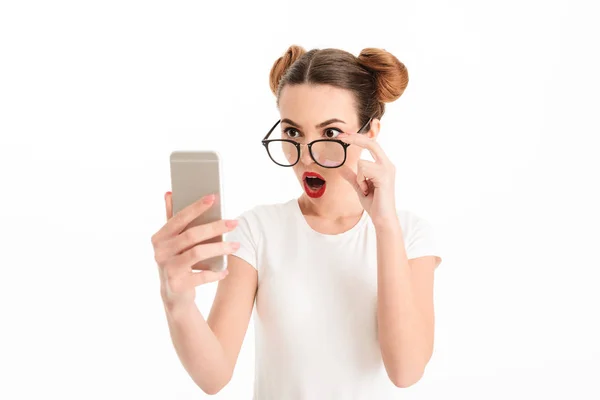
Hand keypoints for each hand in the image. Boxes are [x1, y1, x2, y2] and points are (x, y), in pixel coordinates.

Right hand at [150, 192, 239, 307]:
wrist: (173, 295)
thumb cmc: (177, 261)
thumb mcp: (172, 242)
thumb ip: (172, 218)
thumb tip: (170, 192)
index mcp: (159, 237)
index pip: (179, 218)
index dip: (196, 207)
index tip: (214, 197)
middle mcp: (160, 252)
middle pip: (192, 235)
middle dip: (215, 227)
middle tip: (234, 223)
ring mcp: (168, 269)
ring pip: (198, 253)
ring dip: (220, 248)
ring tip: (236, 246)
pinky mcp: (177, 285)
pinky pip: (202, 276)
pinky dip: (216, 273)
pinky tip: (226, 270)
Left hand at [337, 133, 397, 225]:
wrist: (383, 218)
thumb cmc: (374, 204)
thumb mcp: (359, 187)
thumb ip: (352, 176)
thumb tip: (341, 168)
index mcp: (383, 165)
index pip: (372, 145)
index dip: (359, 138)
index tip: (345, 135)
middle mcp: (387, 165)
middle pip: (371, 143)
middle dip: (355, 138)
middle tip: (341, 136)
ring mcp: (387, 169)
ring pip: (362, 163)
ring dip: (359, 178)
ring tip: (365, 190)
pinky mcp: (384, 175)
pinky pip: (363, 171)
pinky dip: (361, 182)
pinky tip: (367, 191)